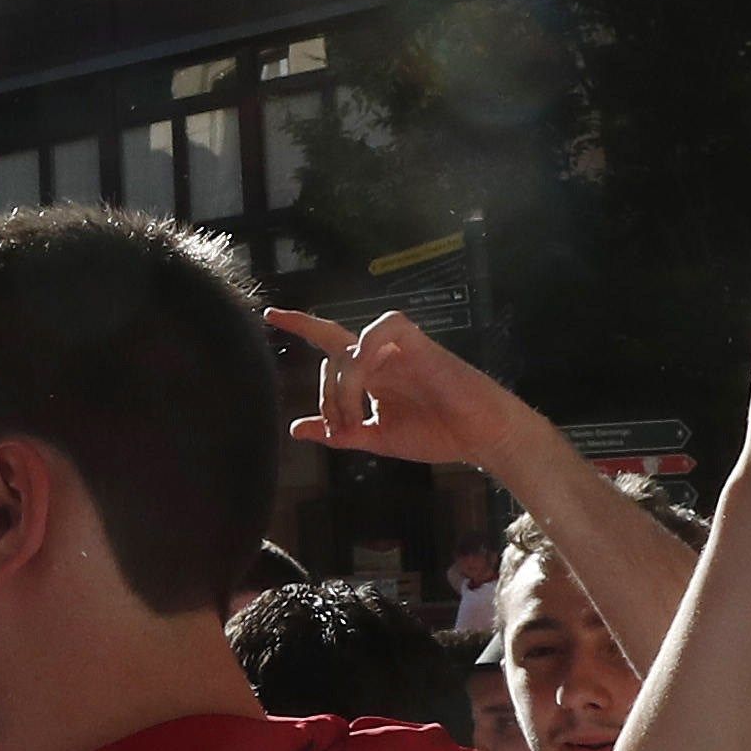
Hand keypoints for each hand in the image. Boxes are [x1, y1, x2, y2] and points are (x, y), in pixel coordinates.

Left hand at [267, 303, 519, 471]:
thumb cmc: (437, 434)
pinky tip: (369, 377)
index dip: (301, 325)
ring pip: (350, 350)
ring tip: (358, 419)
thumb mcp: (377, 438)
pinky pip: (384, 329)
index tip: (271, 313)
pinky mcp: (420, 344)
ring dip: (344, 387)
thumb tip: (296, 428)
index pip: (330, 343)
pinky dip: (367, 351)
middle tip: (343, 429)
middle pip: (331, 358)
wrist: (480, 438)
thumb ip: (339, 432)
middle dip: (327, 399)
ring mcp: (399, 349)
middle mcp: (380, 357)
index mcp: (371, 374)